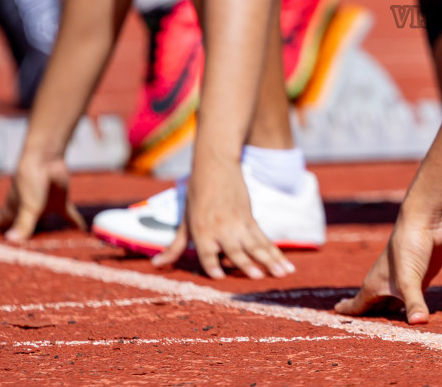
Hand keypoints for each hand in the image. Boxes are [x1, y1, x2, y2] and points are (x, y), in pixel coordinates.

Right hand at [0, 154, 84, 241]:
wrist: (47, 158)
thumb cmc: (31, 181)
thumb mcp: (28, 207)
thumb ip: (23, 225)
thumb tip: (12, 243)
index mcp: (11, 211)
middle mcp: (24, 211)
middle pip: (14, 228)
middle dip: (9, 238)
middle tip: (4, 250)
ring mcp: (42, 206)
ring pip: (40, 225)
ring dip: (42, 235)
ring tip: (42, 248)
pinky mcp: (59, 202)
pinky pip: (68, 216)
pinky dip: (74, 223)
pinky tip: (81, 231)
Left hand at [153, 156, 291, 278]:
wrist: (216, 165)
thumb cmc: (197, 193)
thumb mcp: (185, 220)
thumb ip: (175, 246)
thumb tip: (157, 265)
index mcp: (202, 230)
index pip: (206, 252)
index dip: (213, 264)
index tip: (220, 277)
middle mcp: (221, 229)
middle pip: (236, 250)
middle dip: (247, 264)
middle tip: (257, 276)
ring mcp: (239, 224)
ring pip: (256, 246)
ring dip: (270, 260)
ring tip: (282, 273)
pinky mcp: (251, 219)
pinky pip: (264, 239)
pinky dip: (275, 252)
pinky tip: (285, 264)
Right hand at [334, 206, 441, 322]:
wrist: (426, 220)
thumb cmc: (409, 246)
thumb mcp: (410, 279)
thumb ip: (413, 303)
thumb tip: (419, 324)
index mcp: (374, 286)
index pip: (356, 305)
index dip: (346, 310)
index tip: (334, 313)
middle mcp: (387, 285)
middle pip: (374, 308)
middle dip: (368, 319)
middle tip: (359, 332)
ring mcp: (404, 281)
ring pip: (393, 305)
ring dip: (389, 316)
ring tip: (383, 328)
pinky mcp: (421, 277)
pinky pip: (412, 299)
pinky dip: (409, 308)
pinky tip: (412, 315)